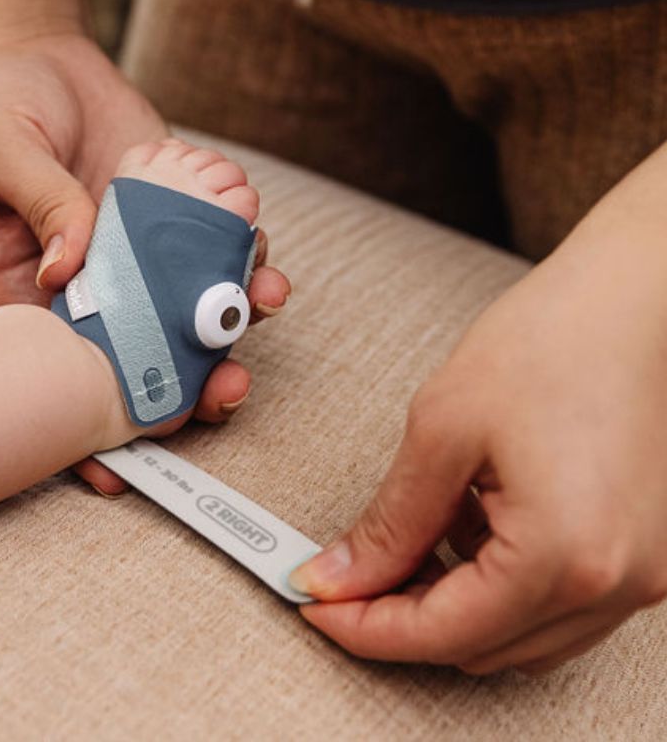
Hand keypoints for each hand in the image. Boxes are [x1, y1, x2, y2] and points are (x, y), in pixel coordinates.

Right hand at [0, 33, 290, 490]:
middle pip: (141, 352)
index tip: (121, 474)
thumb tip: (72, 269)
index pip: (61, 372)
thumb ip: (41, 205)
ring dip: (231, 316)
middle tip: (228, 386)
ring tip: (263, 299)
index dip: (87, 428)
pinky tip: (257, 244)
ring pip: (188, 302)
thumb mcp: (0, 152)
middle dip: (187, 380)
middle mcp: (93, 282)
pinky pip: (212, 242)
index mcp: (32, 290)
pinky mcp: (172, 209)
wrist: (34, 55)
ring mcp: (139, 249)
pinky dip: (239, 249)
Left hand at [292, 192, 666, 673]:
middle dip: (404, 618)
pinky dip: (499, 586)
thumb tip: (339, 579)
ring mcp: (642, 576)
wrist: (627, 302)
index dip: (368, 628)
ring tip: (403, 542)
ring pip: (521, 639)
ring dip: (452, 605)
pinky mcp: (646, 556)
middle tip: (344, 575)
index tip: (315, 605)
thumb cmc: (545, 344)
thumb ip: (390, 523)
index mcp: (564, 557)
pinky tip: (465, 527)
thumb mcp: (442, 431)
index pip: (445, 634)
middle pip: (483, 648)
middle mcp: (617, 585)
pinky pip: (558, 606)